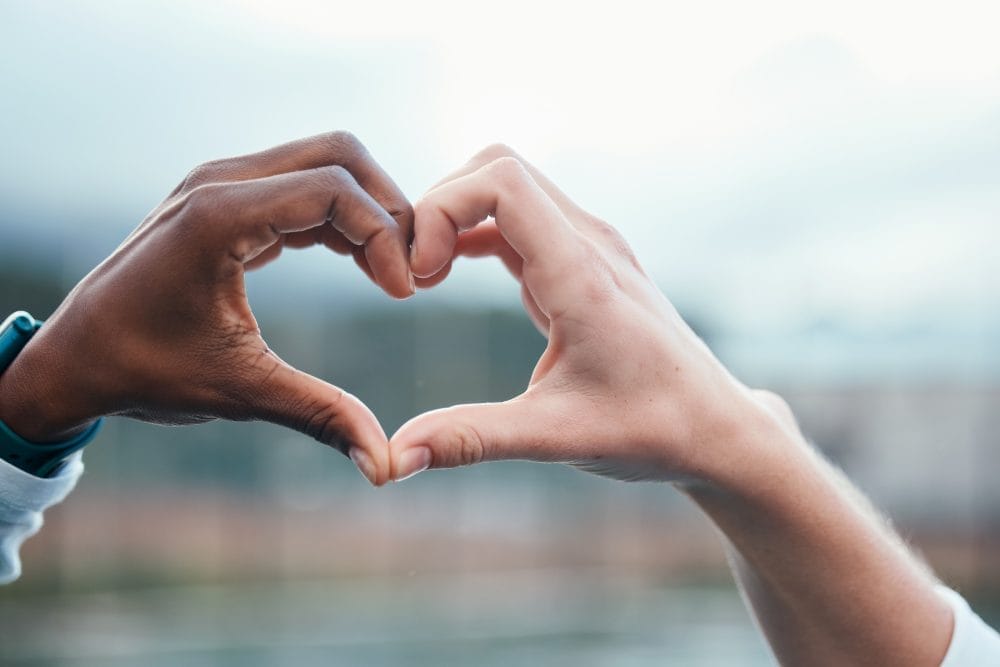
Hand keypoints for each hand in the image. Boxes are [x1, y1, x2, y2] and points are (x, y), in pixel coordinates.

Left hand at [0, 131, 411, 485]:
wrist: (76, 358)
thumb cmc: (144, 371)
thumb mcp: (239, 390)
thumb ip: (319, 414)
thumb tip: (386, 465)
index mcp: (218, 215)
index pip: (334, 190)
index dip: (385, 236)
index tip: (404, 295)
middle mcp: (220, 182)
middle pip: (339, 155)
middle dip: (388, 207)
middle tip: (410, 271)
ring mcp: (221, 184)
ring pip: (325, 164)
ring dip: (368, 211)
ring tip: (391, 274)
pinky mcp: (226, 200)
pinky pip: (302, 187)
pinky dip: (341, 219)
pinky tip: (362, 266)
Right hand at [389, 145, 784, 484]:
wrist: (715, 426)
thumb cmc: (650, 429)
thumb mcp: (556, 437)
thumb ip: (472, 439)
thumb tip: (395, 458)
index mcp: (582, 274)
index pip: (501, 181)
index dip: (442, 209)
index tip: (420, 277)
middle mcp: (588, 243)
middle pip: (497, 166)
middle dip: (439, 206)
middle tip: (413, 274)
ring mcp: (589, 247)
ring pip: (507, 185)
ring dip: (455, 216)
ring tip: (423, 278)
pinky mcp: (583, 263)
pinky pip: (518, 218)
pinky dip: (474, 232)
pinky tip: (449, 278)